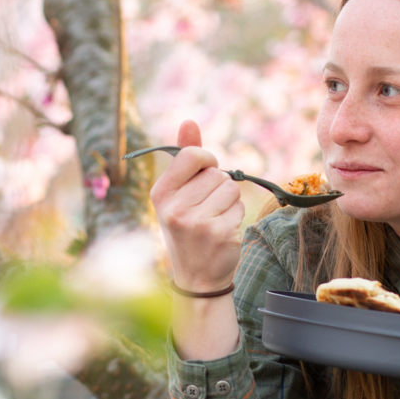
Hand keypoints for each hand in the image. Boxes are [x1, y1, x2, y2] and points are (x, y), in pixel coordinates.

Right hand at [148, 120, 244, 293]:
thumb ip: (184, 156)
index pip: (192, 154)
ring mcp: (196, 222)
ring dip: (229, 201)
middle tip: (206, 208)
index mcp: (160, 193)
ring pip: (231, 188)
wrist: (197, 277)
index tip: (204, 173)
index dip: (206, 160)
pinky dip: (235, 215)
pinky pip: (239, 206)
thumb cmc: (188, 228)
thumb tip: (189, 121)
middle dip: (218, 186)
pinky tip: (222, 231)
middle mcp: (174, 208)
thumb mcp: (178, 194)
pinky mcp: (218, 233)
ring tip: (214, 219)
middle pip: (216, 173)